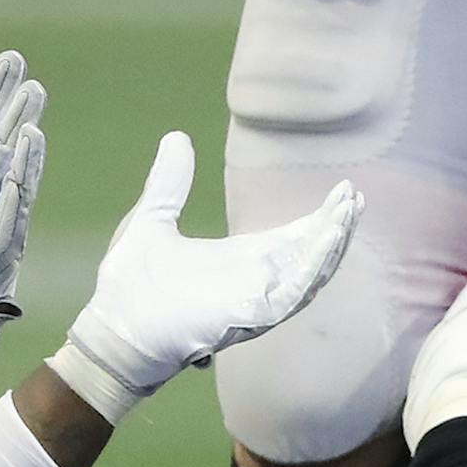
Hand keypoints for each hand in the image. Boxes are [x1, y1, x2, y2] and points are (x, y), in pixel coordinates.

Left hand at [47, 131, 357, 423]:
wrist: (110, 329)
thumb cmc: (128, 287)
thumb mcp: (152, 219)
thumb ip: (169, 183)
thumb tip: (177, 137)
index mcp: (237, 262)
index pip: (292, 239)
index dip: (319, 218)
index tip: (342, 190)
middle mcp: (253, 284)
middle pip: (310, 257)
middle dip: (335, 228)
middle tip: (356, 197)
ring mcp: (253, 303)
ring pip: (309, 276)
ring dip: (331, 245)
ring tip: (348, 214)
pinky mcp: (246, 318)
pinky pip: (291, 295)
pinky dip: (312, 267)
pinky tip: (328, 240)